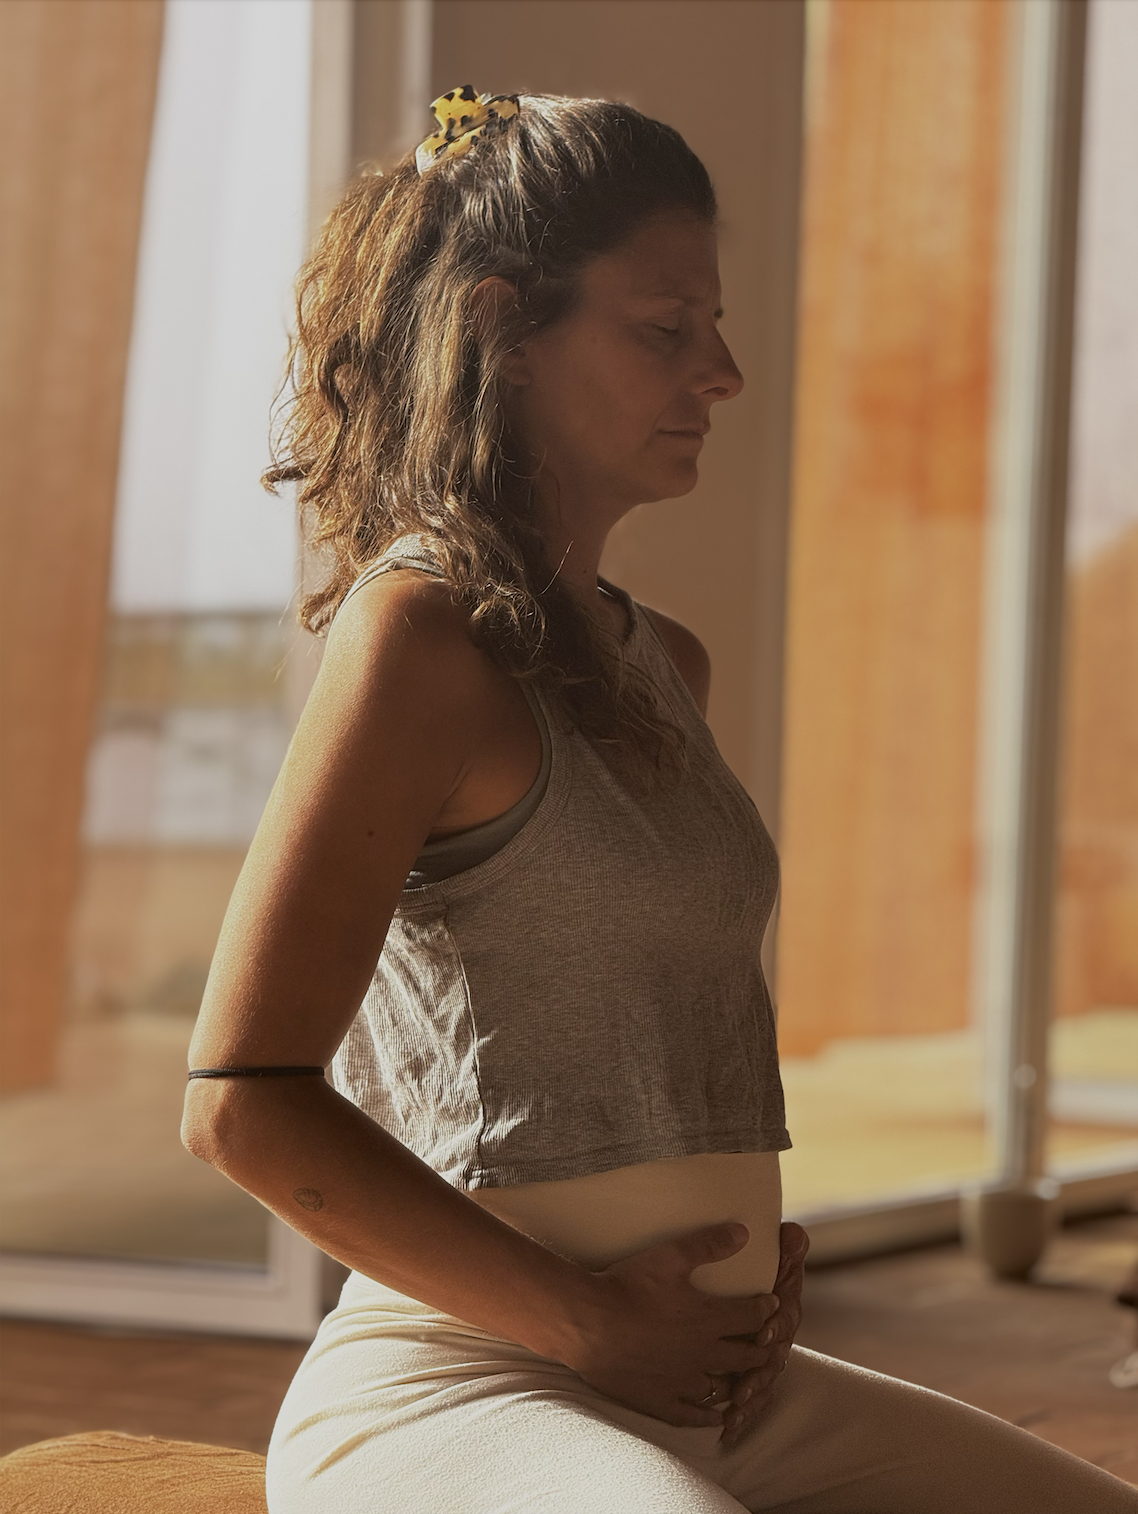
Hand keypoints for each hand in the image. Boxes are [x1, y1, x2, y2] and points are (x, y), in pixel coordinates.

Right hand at [563, 1223, 781, 1426]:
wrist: (588, 1323)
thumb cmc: (628, 1286)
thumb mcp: (670, 1256)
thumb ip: (708, 1245)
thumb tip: (744, 1233)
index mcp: (708, 1319)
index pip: (751, 1317)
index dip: (765, 1310)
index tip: (770, 1305)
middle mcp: (703, 1354)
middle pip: (745, 1356)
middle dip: (759, 1349)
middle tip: (766, 1345)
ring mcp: (682, 1382)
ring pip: (723, 1389)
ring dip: (738, 1383)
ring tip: (744, 1379)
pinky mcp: (660, 1400)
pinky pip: (693, 1416)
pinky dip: (709, 1418)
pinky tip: (716, 1419)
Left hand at [719, 1221, 808, 1449]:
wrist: (745, 1285)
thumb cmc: (758, 1269)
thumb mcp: (772, 1254)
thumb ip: (787, 1245)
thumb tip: (793, 1232)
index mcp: (781, 1307)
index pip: (784, 1317)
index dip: (775, 1325)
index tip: (761, 1331)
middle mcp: (775, 1337)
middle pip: (773, 1358)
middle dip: (759, 1373)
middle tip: (743, 1386)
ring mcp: (762, 1359)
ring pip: (763, 1382)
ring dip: (752, 1399)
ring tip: (736, 1412)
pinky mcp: (746, 1375)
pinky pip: (750, 1401)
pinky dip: (743, 1417)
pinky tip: (729, 1431)